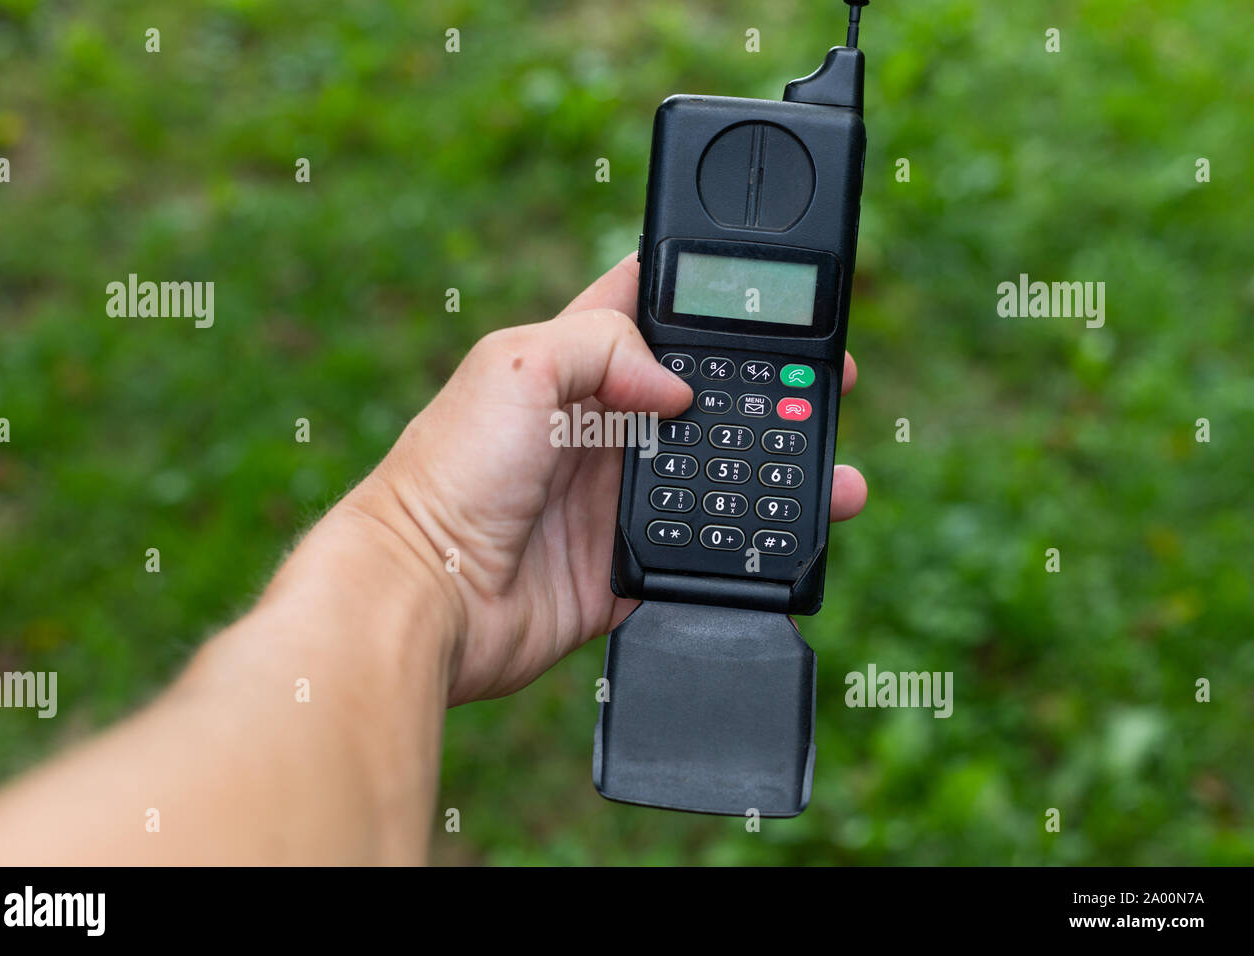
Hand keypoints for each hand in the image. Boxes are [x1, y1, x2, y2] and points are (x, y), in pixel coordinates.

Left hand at [346, 253, 866, 704]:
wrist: (428, 594)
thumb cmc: (449, 474)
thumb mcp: (517, 365)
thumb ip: (604, 346)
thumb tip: (678, 391)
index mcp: (570, 365)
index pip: (646, 313)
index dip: (703, 299)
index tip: (764, 293)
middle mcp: (598, 430)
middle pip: (700, 398)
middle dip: (765, 388)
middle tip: (826, 381)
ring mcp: (612, 500)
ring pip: (715, 476)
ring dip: (774, 469)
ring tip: (833, 466)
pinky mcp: (623, 566)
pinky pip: (701, 551)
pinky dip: (747, 544)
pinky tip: (791, 532)